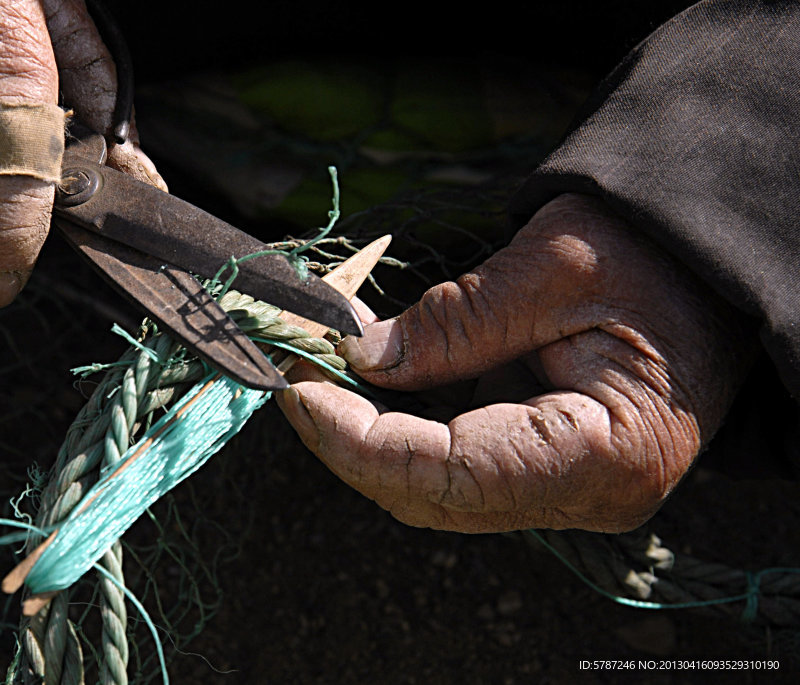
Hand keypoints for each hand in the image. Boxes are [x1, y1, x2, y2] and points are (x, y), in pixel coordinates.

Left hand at [277, 194, 754, 532]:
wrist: (713, 275)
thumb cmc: (657, 260)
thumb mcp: (554, 266)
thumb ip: (455, 321)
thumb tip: (360, 355)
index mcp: (603, 454)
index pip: (450, 475)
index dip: (358, 440)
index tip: (297, 387)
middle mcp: (584, 495)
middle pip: (432, 495)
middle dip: (348, 440)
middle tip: (295, 372)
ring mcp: (563, 490)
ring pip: (434, 490)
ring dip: (365, 437)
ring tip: (317, 374)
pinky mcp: (543, 469)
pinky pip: (453, 467)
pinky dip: (398, 431)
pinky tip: (364, 385)